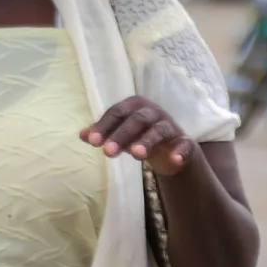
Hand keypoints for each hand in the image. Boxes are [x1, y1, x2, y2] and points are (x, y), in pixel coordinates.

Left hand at [82, 96, 196, 175]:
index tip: (92, 142)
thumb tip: (81, 134)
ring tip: (136, 155)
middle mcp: (153, 112)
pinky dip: (180, 151)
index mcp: (135, 106)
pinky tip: (174, 160)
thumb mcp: (120, 135)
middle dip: (121, 135)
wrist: (172, 150)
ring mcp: (170, 126)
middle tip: (107, 152)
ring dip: (147, 141)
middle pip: (137, 120)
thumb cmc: (140, 137)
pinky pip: (185, 144)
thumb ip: (103, 134)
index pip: (117, 112)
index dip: (104, 126)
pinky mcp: (185, 142)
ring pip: (159, 131)